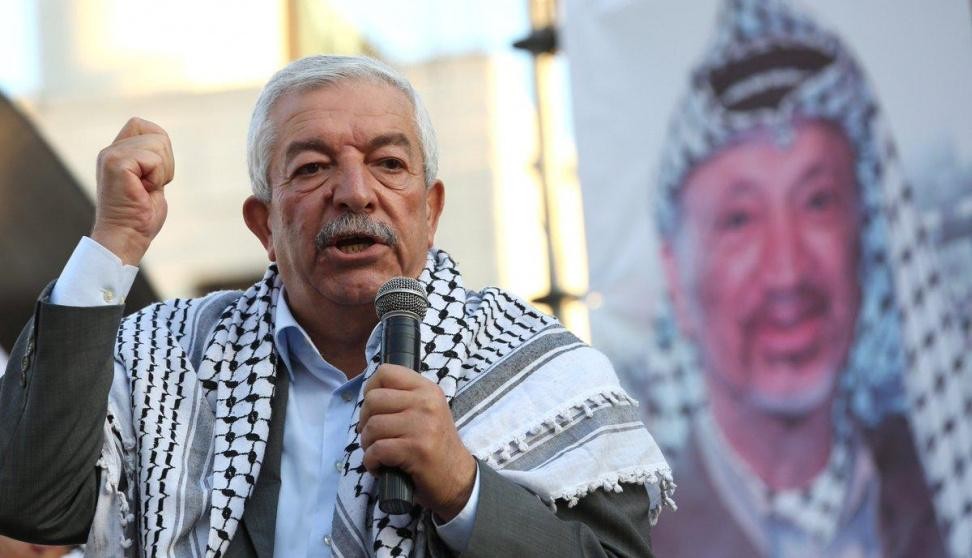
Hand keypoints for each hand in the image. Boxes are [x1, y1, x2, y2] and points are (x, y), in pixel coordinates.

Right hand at [91, 117, 174, 264]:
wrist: (126, 238)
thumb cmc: (140, 218)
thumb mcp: (149, 182)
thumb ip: (151, 161)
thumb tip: (161, 140)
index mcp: (117, 153)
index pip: (142, 124)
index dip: (159, 145)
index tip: (153, 175)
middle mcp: (110, 151)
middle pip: (157, 133)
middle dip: (165, 162)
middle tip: (150, 186)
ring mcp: (111, 155)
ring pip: (158, 144)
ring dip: (161, 172)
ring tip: (145, 189)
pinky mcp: (116, 163)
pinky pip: (154, 160)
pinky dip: (157, 177)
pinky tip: (143, 191)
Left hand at [358, 364, 476, 521]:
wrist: (457, 477)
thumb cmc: (435, 444)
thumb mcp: (427, 411)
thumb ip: (404, 398)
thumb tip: (368, 396)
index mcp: (427, 389)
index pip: (386, 372)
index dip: (371, 389)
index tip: (375, 409)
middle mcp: (426, 403)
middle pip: (373, 400)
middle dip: (365, 421)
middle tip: (374, 436)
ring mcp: (422, 425)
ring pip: (372, 426)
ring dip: (367, 444)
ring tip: (378, 453)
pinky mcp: (416, 449)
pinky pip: (377, 450)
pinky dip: (371, 462)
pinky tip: (381, 467)